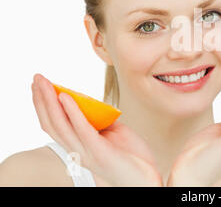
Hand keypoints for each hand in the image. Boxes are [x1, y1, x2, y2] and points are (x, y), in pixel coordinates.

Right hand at [31, 73, 162, 186]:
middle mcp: (77, 151)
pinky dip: (73, 112)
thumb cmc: (131, 157)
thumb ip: (99, 120)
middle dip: (42, 99)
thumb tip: (92, 103)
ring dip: (51, 102)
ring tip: (46, 83)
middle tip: (37, 78)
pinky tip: (66, 97)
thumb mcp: (113, 132)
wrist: (146, 178)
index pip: (53, 126)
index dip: (43, 106)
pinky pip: (82, 129)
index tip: (39, 85)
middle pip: (51, 124)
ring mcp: (86, 153)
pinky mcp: (99, 152)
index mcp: (79, 147)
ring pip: (60, 126)